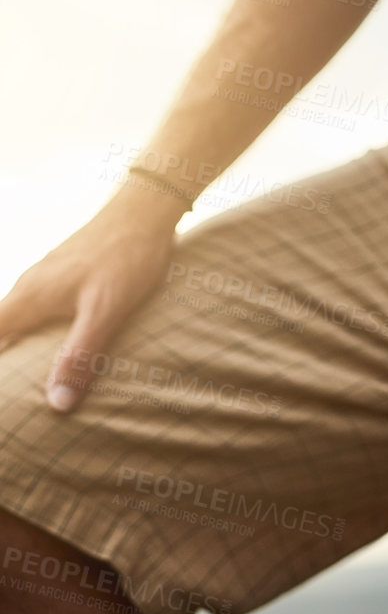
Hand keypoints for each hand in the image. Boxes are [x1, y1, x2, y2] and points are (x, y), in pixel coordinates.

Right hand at [0, 184, 183, 412]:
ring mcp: (45, 278)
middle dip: (4, 358)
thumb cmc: (126, 255)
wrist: (147, 208)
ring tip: (25, 379)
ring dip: (15, 346)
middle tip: (15, 397)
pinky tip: (53, 347)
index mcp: (28, 297)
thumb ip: (80, 356)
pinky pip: (36, 309)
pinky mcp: (64, 274)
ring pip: (16, 318)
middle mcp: (29, 286)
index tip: (4, 394)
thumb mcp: (105, 310)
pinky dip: (34, 331)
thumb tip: (55, 404)